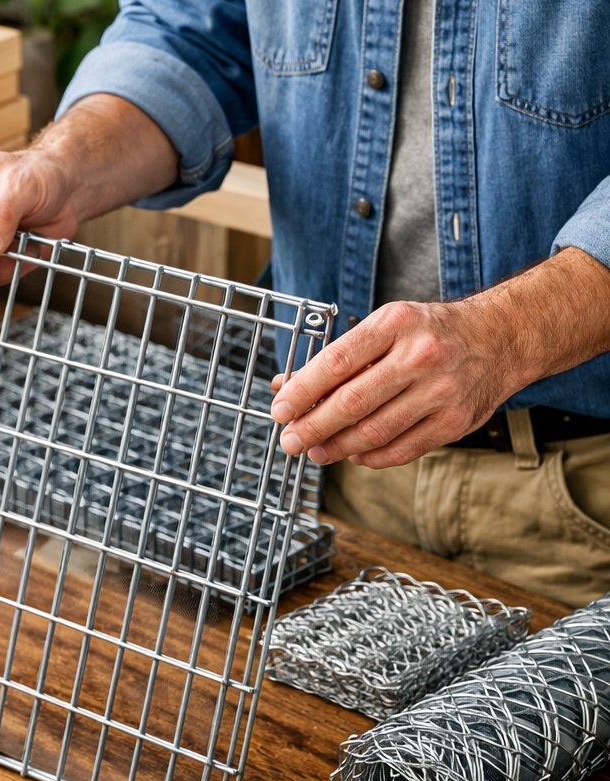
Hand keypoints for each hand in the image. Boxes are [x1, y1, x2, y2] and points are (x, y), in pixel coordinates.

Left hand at [269, 297, 519, 467]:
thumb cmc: (430, 333)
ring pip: (374, 432)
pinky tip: (353, 453)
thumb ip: (338, 357)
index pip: (337, 362)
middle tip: (290, 441)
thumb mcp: (386, 326)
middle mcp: (420, 356)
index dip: (302, 391)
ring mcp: (440, 391)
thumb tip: (285, 386)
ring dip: (337, 447)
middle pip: (352, 402)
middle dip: (313, 427)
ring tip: (316, 451)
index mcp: (396, 324)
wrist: (500, 338)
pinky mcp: (454, 422)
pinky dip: (370, 457)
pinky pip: (401, 450)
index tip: (279, 409)